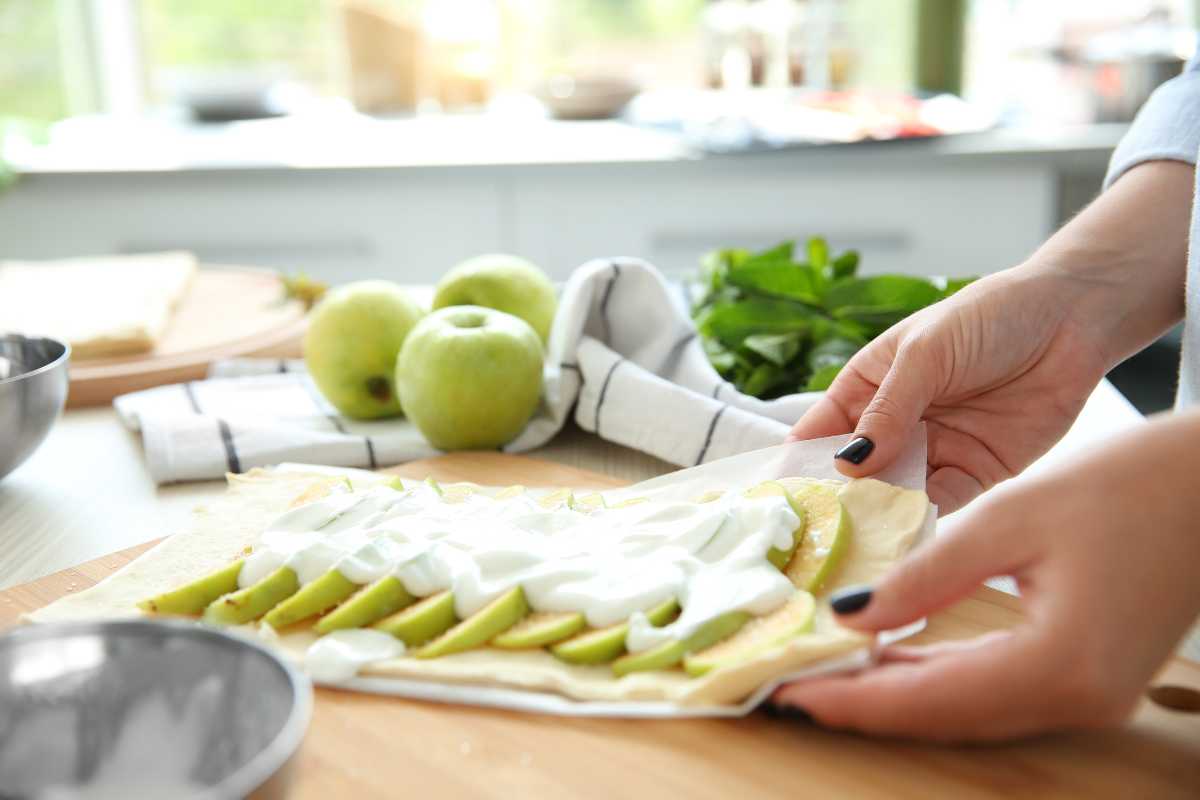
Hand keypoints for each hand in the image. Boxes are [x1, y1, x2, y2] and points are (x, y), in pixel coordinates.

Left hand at [773, 411, 1199, 741]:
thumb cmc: (1130, 487)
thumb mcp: (1011, 519)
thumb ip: (927, 574)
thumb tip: (849, 613)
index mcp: (1060, 665)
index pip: (928, 698)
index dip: (851, 699)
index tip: (787, 692)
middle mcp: (1077, 699)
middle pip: (944, 717)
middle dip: (862, 704)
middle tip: (791, 687)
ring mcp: (1088, 695)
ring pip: (967, 711)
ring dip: (895, 695)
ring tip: (827, 674)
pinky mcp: (1089, 676)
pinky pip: (995, 692)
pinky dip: (937, 680)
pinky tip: (892, 659)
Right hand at [789, 265, 1107, 512]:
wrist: (1073, 318)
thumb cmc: (988, 316)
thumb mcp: (926, 353)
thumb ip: (889, 409)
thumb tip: (847, 464)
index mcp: (868, 386)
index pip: (821, 430)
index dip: (799, 462)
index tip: (781, 496)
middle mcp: (895, 424)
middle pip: (854, 471)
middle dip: (838, 499)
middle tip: (817, 532)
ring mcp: (934, 449)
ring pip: (894, 492)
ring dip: (879, 513)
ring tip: (858, 538)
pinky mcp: (976, 472)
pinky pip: (942, 502)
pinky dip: (924, 518)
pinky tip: (907, 531)